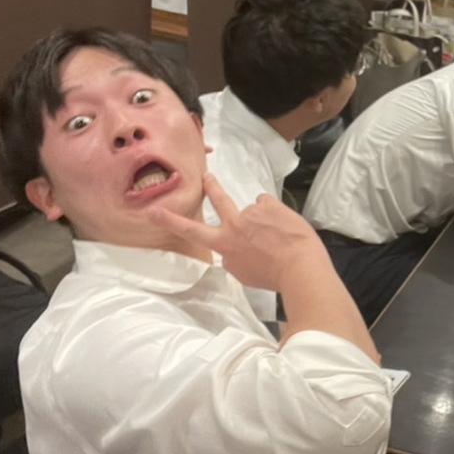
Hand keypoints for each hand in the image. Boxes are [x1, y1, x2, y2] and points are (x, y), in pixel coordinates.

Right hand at [150, 173, 326, 290]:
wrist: (299, 267)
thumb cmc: (270, 276)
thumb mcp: (242, 273)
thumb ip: (233, 255)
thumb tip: (235, 244)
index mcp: (224, 244)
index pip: (191, 231)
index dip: (170, 221)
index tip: (153, 210)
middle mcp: (234, 224)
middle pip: (219, 200)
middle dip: (211, 186)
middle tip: (207, 176)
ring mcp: (252, 211)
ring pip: (255, 212)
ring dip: (263, 220)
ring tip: (278, 236)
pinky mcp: (270, 204)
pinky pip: (269, 207)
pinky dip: (275, 215)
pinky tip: (284, 228)